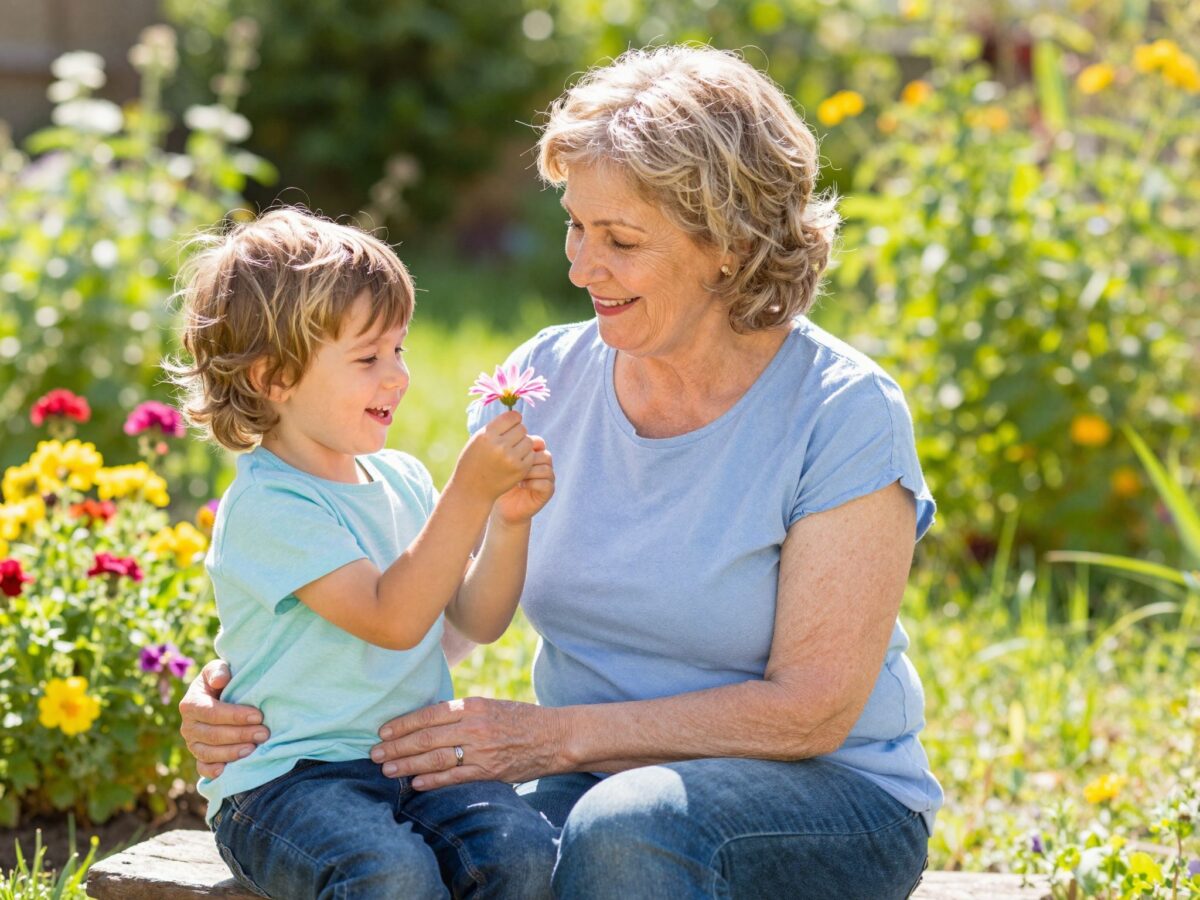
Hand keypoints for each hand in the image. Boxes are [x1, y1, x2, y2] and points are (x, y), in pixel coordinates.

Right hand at [179, 659, 269, 777]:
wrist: (221, 695)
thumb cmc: (223, 680)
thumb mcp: (218, 670)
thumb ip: (218, 671)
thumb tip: (221, 679)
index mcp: (190, 704)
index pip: (212, 713)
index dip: (235, 716)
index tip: (258, 715)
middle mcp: (188, 726)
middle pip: (213, 735)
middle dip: (240, 735)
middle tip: (264, 733)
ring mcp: (193, 743)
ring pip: (209, 753)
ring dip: (232, 753)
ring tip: (253, 749)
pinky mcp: (200, 756)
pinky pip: (202, 768)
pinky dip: (212, 771)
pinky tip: (226, 770)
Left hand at [370, 697, 563, 789]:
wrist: (554, 737)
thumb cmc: (520, 719)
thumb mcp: (490, 706)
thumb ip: (461, 712)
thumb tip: (427, 720)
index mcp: (472, 705)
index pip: (428, 714)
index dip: (402, 724)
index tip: (382, 732)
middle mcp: (474, 726)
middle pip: (426, 737)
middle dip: (396, 747)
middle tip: (373, 754)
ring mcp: (481, 750)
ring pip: (435, 758)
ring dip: (407, 765)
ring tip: (387, 770)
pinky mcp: (489, 772)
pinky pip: (454, 777)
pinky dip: (432, 781)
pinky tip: (415, 783)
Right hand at [452, 411, 533, 504]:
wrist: (472, 489)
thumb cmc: (474, 460)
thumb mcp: (478, 439)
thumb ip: (496, 427)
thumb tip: (517, 415)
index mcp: (487, 436)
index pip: (512, 416)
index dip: (513, 420)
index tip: (510, 425)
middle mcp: (499, 446)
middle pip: (522, 428)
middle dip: (517, 432)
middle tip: (509, 440)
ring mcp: (511, 459)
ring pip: (528, 441)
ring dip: (523, 444)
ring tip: (512, 450)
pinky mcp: (520, 470)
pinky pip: (531, 454)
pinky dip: (525, 456)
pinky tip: (515, 460)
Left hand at [493, 436, 553, 524]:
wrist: (502, 506)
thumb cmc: (498, 482)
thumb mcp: (499, 462)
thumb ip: (503, 446)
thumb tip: (499, 428)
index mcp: (534, 454)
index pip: (537, 442)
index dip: (525, 446)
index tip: (508, 453)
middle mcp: (543, 464)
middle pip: (544, 453)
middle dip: (527, 459)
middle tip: (511, 465)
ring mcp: (547, 478)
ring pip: (546, 467)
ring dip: (530, 471)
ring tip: (515, 476)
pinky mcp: (548, 492)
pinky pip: (546, 483)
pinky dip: (533, 483)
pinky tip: (520, 485)